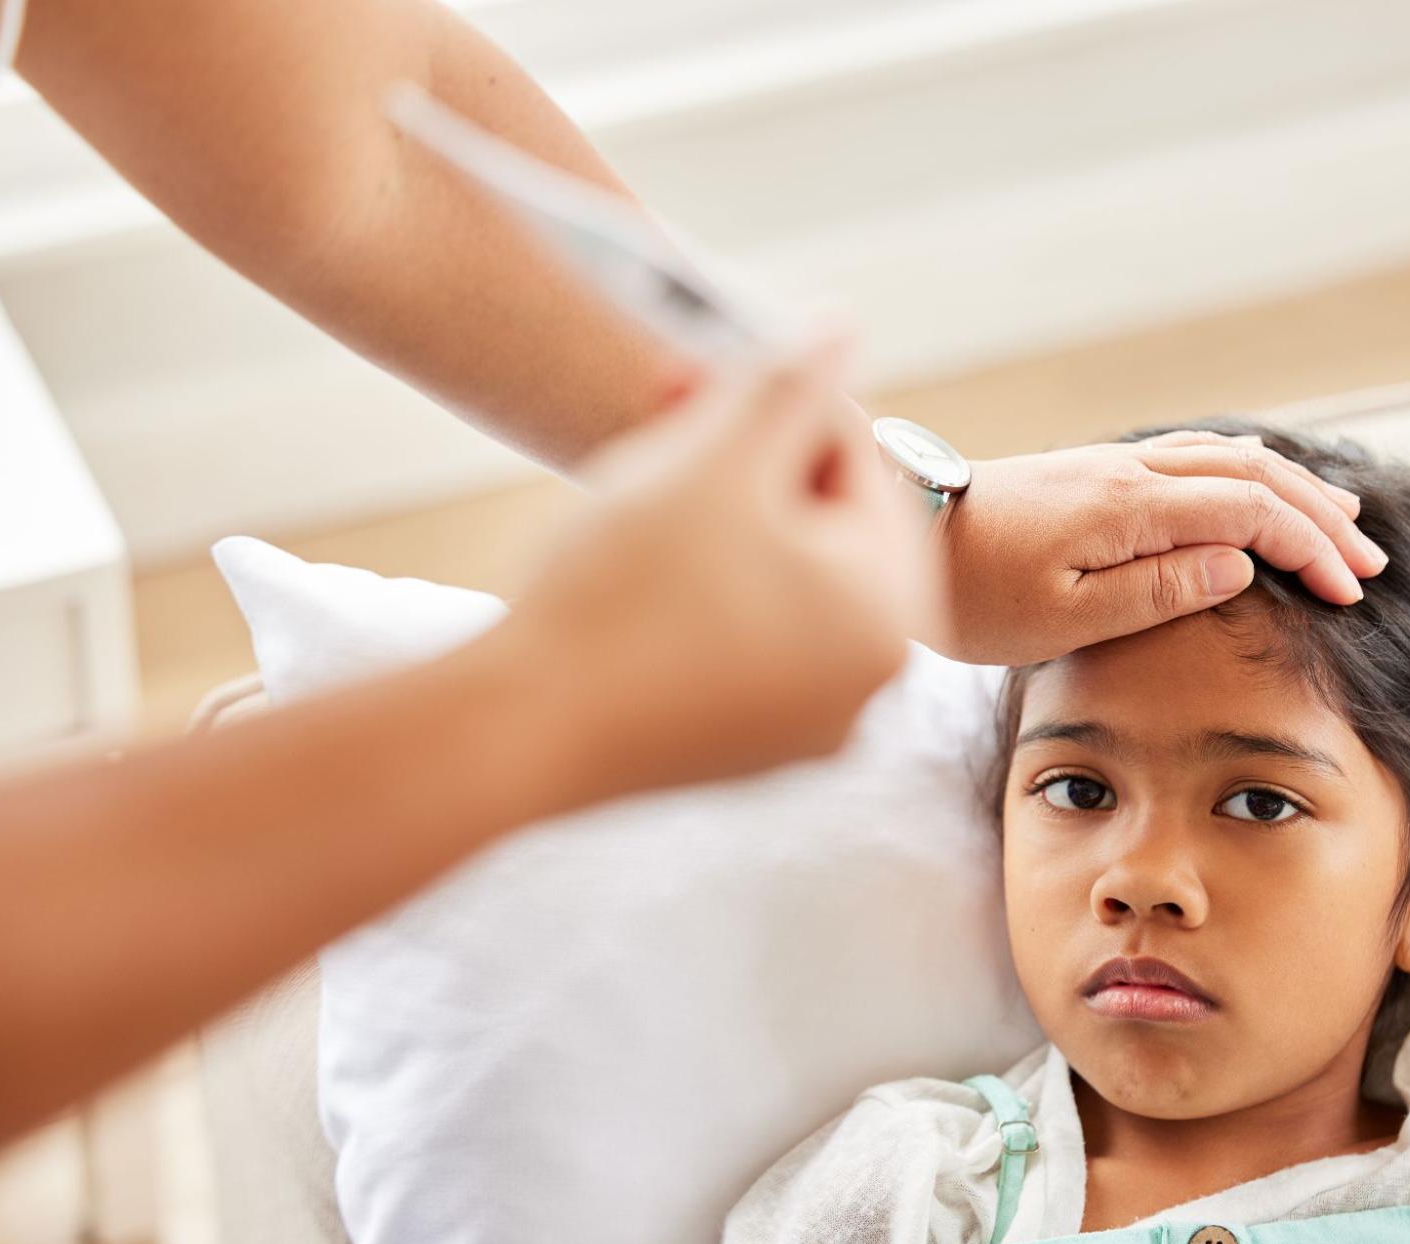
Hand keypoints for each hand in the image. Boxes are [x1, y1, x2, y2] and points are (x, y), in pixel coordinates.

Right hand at [485, 336, 935, 804]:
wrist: (519, 731)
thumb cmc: (623, 590)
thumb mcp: (714, 459)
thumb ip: (790, 383)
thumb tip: (844, 327)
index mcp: (890, 610)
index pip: (858, 462)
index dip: (773, 405)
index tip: (688, 379)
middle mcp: (871, 681)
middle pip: (823, 526)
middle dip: (743, 462)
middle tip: (659, 417)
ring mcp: (811, 725)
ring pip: (778, 579)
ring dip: (716, 518)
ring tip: (635, 496)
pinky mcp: (747, 751)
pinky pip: (741, 641)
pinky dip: (699, 595)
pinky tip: (628, 578)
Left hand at [933, 431, 1387, 664]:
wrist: (894, 534)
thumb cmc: (970, 591)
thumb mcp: (1063, 616)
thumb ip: (1157, 589)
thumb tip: (1241, 564)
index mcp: (1130, 506)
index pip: (1253, 511)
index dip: (1311, 549)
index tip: (1349, 594)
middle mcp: (1129, 471)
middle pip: (1253, 473)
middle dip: (1321, 515)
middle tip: (1370, 562)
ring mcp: (1111, 466)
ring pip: (1225, 457)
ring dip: (1291, 487)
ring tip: (1341, 517)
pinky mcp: (1092, 474)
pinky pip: (1190, 458)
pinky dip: (1243, 473)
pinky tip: (1253, 490)